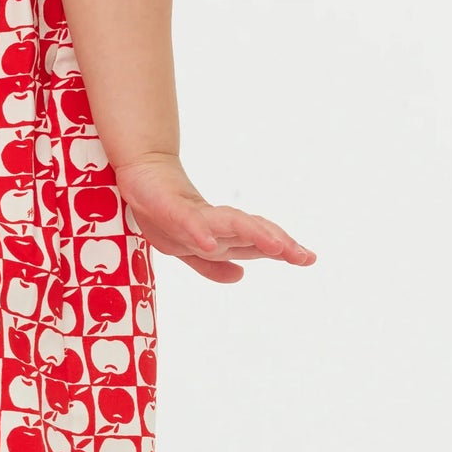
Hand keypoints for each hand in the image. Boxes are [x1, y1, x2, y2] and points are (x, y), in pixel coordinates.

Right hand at [113, 155, 315, 285]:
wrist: (141, 174)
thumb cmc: (164, 210)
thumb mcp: (185, 249)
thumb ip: (211, 265)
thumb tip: (240, 276)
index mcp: (219, 233)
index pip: (256, 241)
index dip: (283, 249)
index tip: (309, 258)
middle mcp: (214, 222)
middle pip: (251, 232)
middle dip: (278, 242)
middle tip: (304, 256)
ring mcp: (193, 214)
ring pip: (229, 223)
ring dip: (254, 234)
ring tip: (276, 247)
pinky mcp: (169, 208)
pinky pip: (186, 221)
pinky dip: (198, 231)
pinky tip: (209, 243)